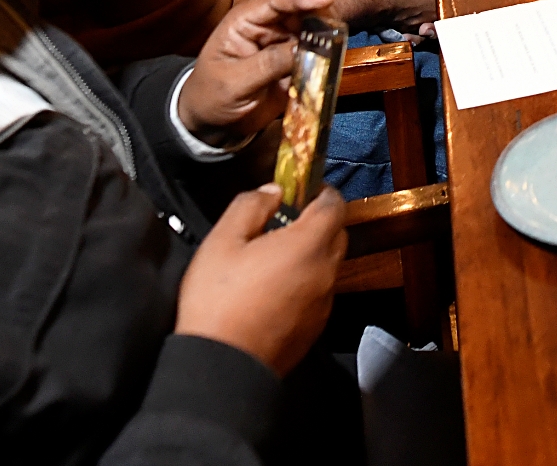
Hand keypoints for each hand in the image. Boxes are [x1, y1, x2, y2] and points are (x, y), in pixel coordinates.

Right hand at [173, 184, 345, 374]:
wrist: (222, 366)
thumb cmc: (218, 301)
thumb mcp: (222, 241)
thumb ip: (251, 206)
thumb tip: (273, 192)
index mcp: (308, 245)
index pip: (335, 206)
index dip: (322, 192)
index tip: (303, 189)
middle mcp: (325, 272)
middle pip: (337, 235)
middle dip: (319, 221)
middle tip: (287, 220)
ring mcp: (323, 303)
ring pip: (329, 265)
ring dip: (312, 253)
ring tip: (276, 255)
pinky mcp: (315, 327)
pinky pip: (319, 292)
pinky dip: (307, 281)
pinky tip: (275, 288)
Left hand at [177, 0, 331, 148]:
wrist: (214, 123)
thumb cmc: (213, 97)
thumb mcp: (235, 82)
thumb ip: (268, 64)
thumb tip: (301, 48)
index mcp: (244, 21)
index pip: (274, 0)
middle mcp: (266, 26)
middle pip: (299, 10)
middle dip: (320, 14)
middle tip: (338, 25)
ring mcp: (282, 43)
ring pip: (311, 30)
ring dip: (325, 36)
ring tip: (337, 44)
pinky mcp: (294, 62)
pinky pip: (314, 54)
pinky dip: (325, 56)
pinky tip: (331, 62)